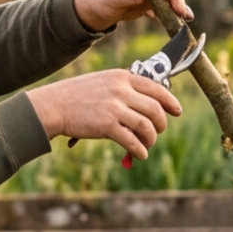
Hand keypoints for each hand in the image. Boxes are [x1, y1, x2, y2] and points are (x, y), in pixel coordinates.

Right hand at [27, 69, 183, 160]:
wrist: (54, 105)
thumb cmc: (78, 96)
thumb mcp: (103, 83)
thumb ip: (125, 90)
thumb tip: (146, 107)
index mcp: (122, 77)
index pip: (156, 88)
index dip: (170, 102)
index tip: (177, 111)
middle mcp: (121, 90)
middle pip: (155, 109)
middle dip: (161, 124)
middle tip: (158, 131)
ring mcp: (114, 107)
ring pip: (147, 125)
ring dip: (151, 138)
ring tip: (147, 144)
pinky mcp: (107, 125)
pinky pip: (132, 140)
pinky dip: (140, 150)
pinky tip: (140, 154)